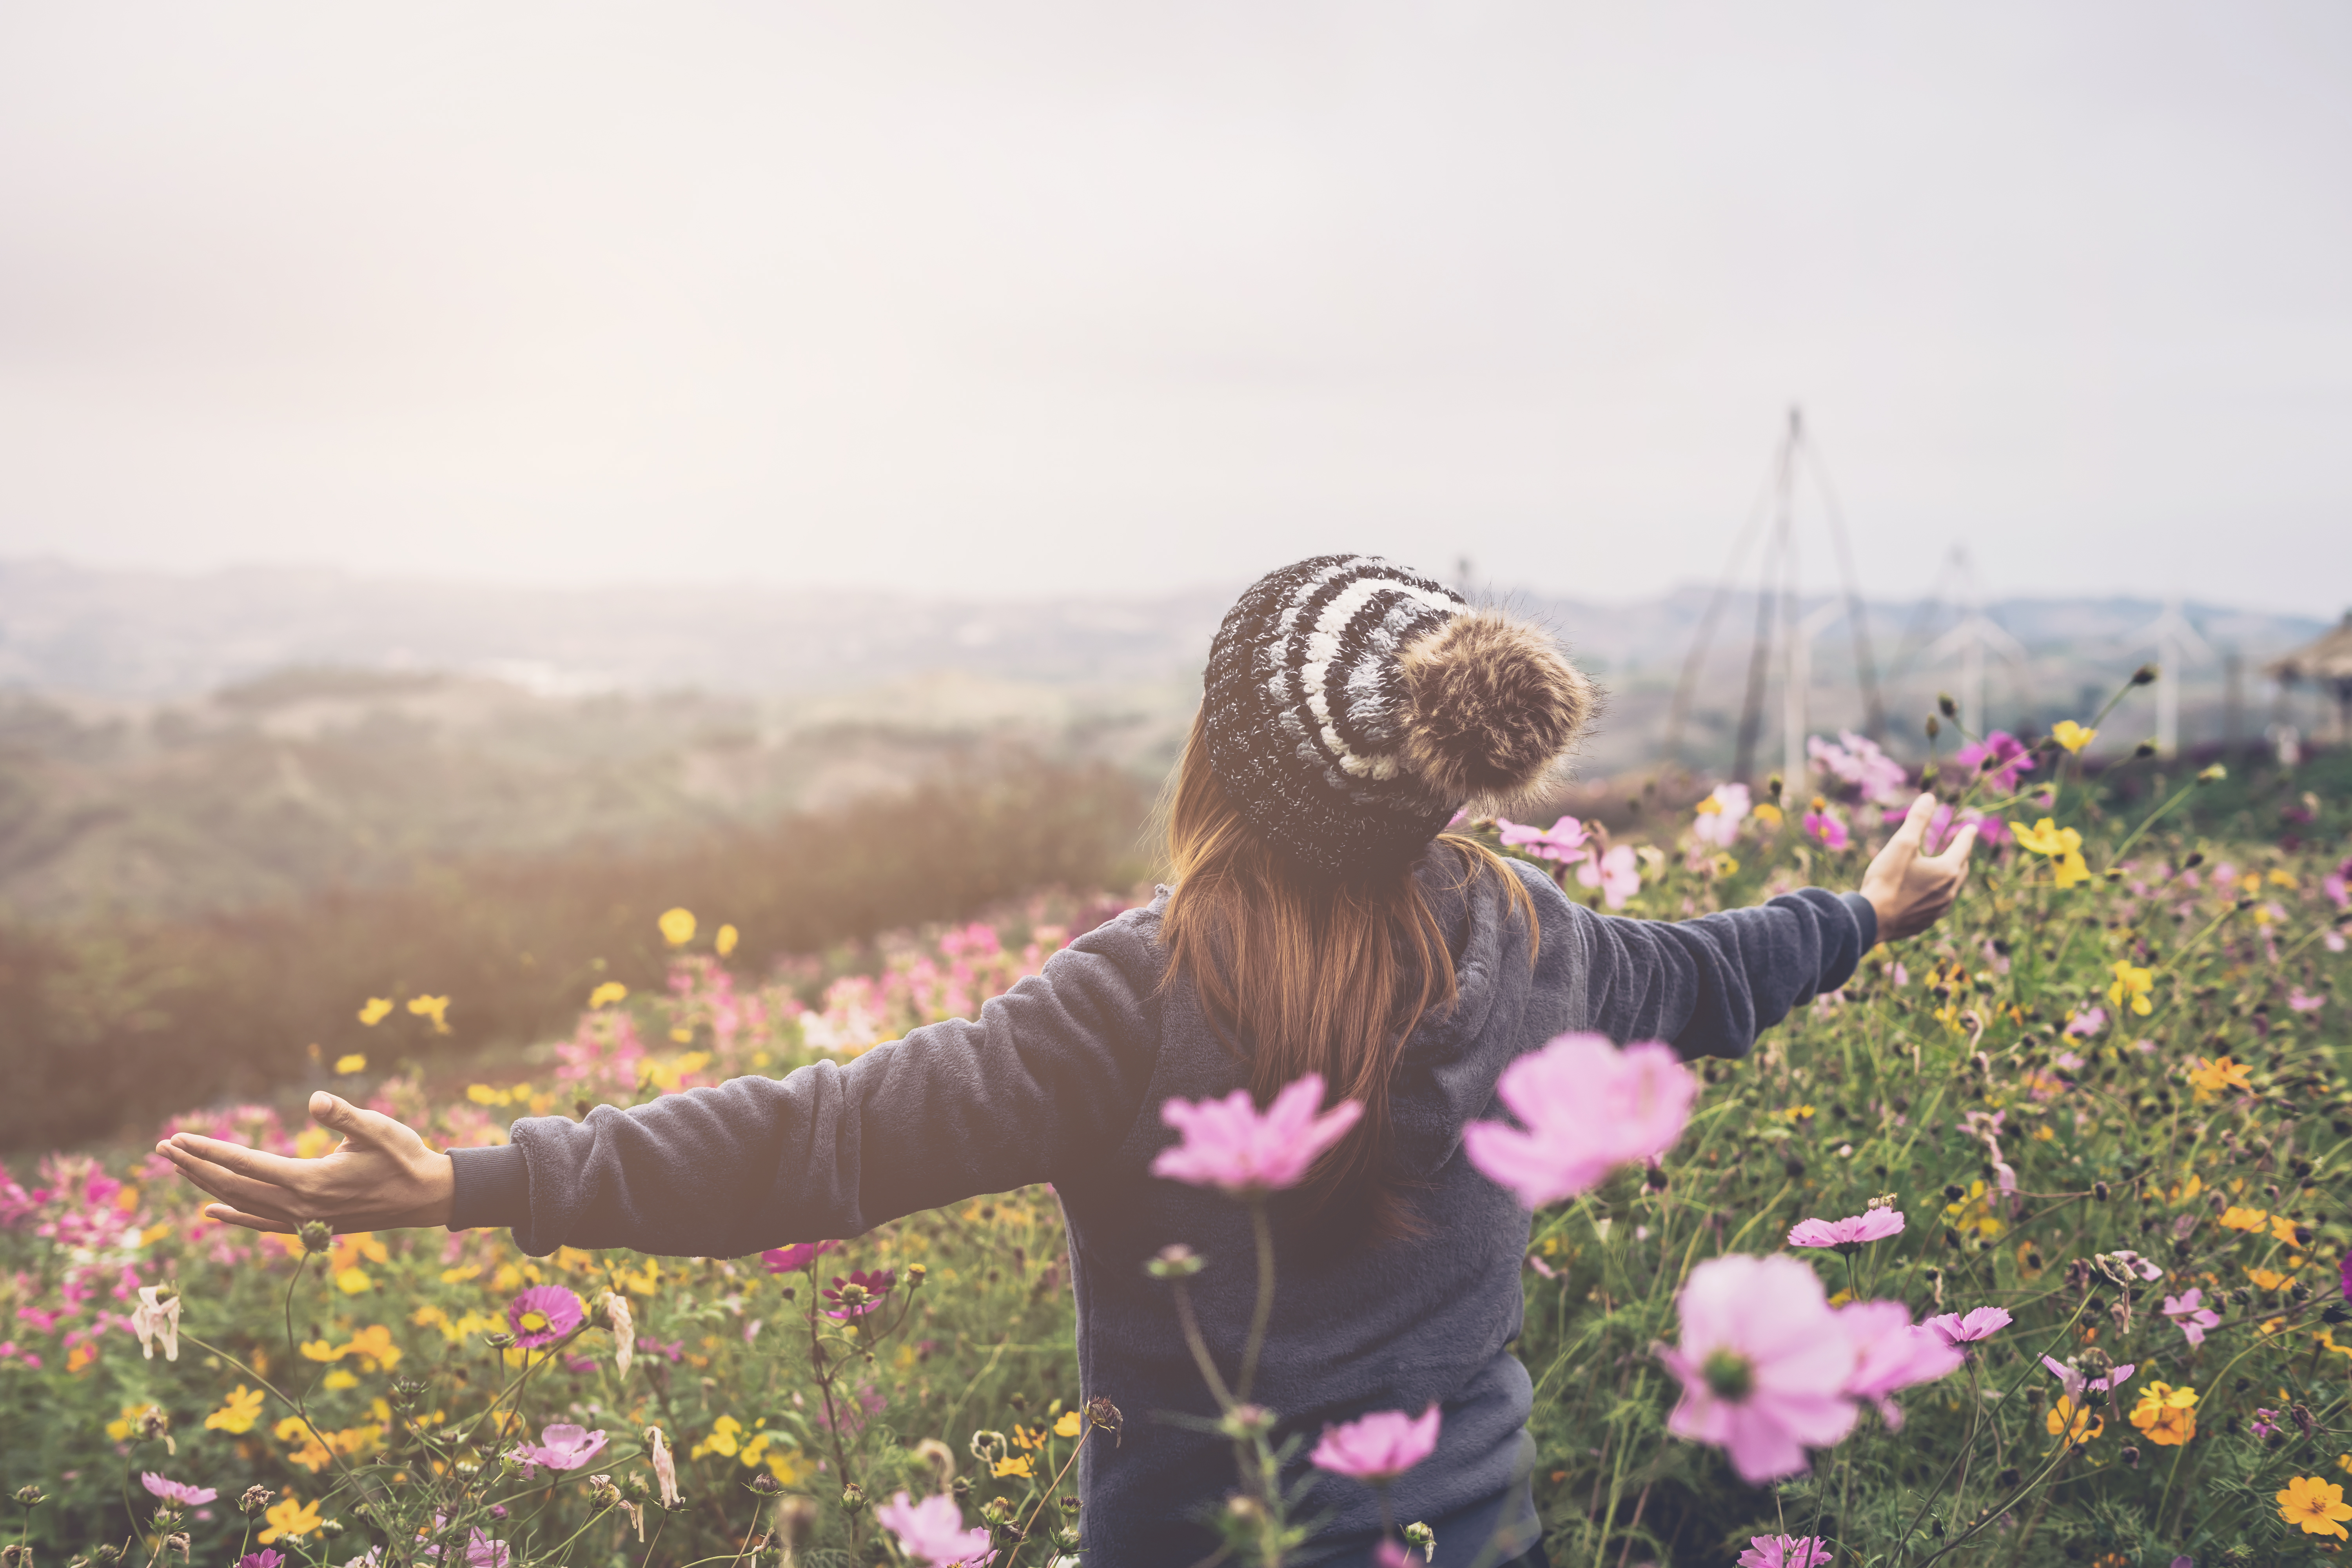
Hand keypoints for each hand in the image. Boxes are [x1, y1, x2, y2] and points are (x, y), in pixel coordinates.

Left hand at [156, 1092, 454, 1234]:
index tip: (178, 1138)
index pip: (245, 1164)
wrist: (426, 1197)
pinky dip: (233, 1216)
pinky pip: (260, 1222)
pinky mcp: (310, 1224)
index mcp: (310, 1180)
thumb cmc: (405, 1157)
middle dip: (194, 1166)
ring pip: (241, 1203)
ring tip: (179, 1167)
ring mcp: (302, 1219)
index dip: (209, 1151)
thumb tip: (314, 1101)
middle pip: (233, 1186)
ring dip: (207, 1184)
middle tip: (162, 1148)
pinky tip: (212, 1209)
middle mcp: (299, 1204)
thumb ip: (345, 1116)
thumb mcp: (379, 1129)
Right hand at [1859, 793, 1977, 942]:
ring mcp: (1938, 910)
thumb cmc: (1887, 879)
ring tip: (1944, 869)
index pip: (1963, 848)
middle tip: (1959, 848)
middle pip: (1961, 869)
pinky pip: (1937, 905)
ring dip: (1949, 876)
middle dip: (1961, 856)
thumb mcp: (1902, 844)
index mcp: (1947, 870)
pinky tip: (1926, 894)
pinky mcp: (1925, 922)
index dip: (1966, 836)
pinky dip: (1936, 894)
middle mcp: (1949, 892)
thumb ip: (1917, 820)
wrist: (1872, 919)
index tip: (1970, 828)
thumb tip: (1929, 798)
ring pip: (1951, 889)